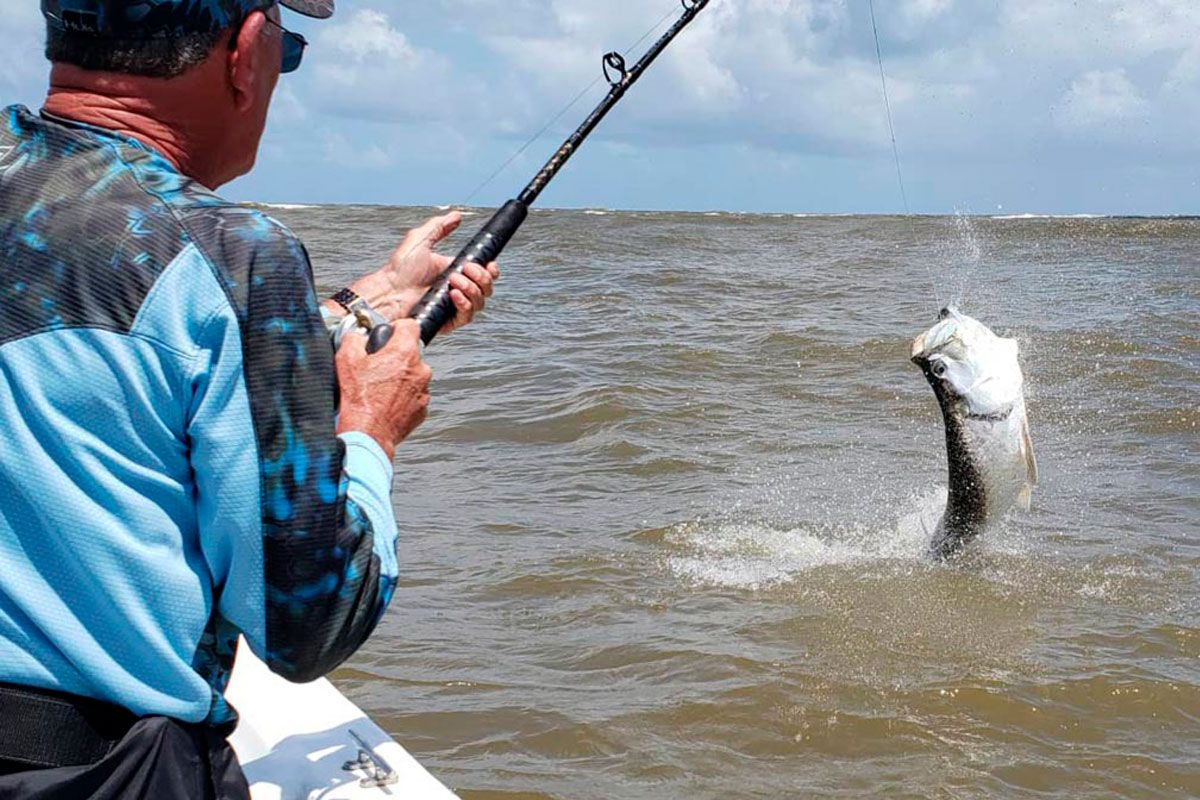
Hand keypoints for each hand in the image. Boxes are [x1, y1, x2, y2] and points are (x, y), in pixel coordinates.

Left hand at [326, 212, 500, 335]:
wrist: (389, 290)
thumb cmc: (399, 270)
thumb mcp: (420, 239)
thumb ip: (439, 226)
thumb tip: (456, 215)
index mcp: (455, 271)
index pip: (484, 273)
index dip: (490, 269)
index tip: (488, 264)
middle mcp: (458, 289)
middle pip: (486, 287)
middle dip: (481, 277)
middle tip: (464, 269)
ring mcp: (453, 305)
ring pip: (480, 302)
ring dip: (471, 289)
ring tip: (452, 281)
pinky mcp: (448, 320)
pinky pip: (467, 316)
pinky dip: (464, 304)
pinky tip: (453, 294)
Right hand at [335, 320, 431, 458]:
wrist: (367, 434)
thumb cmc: (358, 400)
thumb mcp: (346, 360)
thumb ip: (354, 339)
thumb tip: (357, 337)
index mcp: (405, 353)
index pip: (410, 325)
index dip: (396, 328)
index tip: (388, 334)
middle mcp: (420, 370)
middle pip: (410, 353)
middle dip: (395, 357)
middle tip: (376, 367)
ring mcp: (423, 391)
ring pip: (413, 375)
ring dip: (399, 378)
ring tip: (378, 389)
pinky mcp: (421, 409)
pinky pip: (413, 395)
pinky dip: (402, 397)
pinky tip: (384, 402)